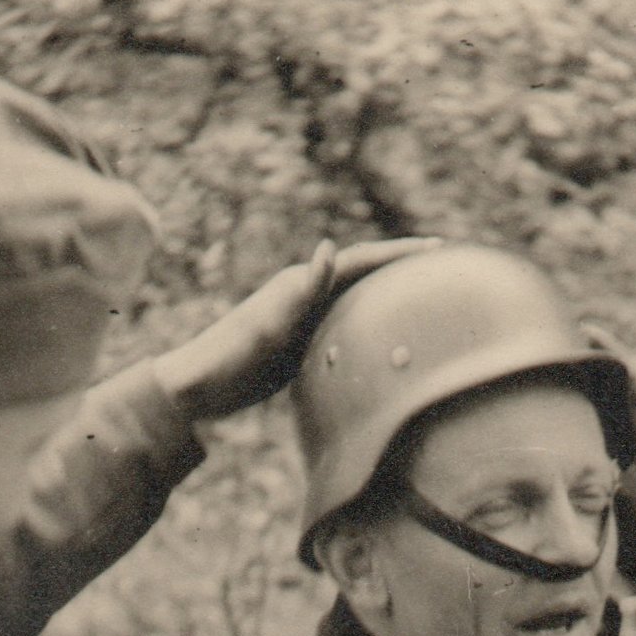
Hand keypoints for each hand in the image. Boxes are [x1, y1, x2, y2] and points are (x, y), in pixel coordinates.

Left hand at [155, 237, 440, 418]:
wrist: (196, 387)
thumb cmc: (229, 358)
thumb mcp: (268, 326)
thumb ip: (302, 291)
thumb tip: (330, 249)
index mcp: (301, 285)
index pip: (360, 261)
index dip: (398, 254)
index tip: (437, 248)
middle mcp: (302, 295)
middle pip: (361, 274)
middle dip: (398, 267)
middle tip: (440, 266)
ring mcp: (301, 320)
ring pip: (353, 300)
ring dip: (384, 293)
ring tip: (418, 295)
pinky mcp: (296, 345)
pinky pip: (341, 327)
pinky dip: (365, 325)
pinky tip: (377, 339)